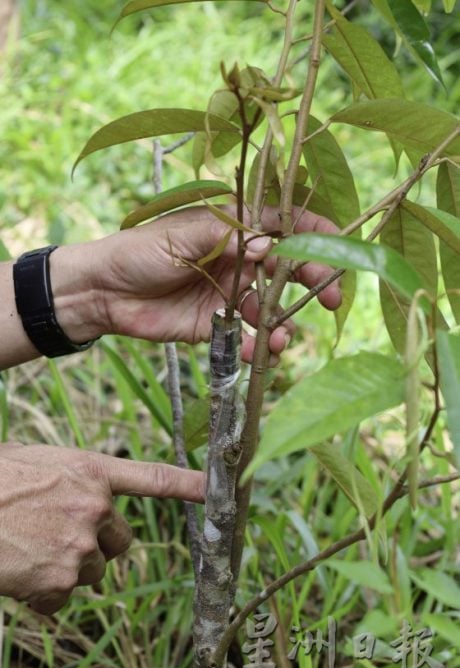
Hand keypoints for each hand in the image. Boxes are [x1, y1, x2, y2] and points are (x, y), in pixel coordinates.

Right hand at [0, 442, 203, 613]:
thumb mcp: (42, 463)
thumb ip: (77, 480)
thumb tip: (88, 497)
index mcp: (92, 472)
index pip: (154, 478)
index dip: (191, 485)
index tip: (219, 488)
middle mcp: (94, 508)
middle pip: (120, 542)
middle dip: (98, 544)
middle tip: (60, 535)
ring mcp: (78, 547)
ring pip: (92, 572)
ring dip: (69, 568)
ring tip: (31, 548)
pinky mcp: (58, 583)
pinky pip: (62, 598)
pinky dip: (44, 593)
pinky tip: (20, 570)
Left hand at [51, 206, 340, 362]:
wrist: (106, 292)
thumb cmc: (141, 251)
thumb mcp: (183, 236)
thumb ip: (227, 239)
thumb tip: (267, 246)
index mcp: (234, 229)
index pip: (284, 226)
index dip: (315, 234)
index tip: (341, 247)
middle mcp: (241, 260)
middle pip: (288, 269)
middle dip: (314, 282)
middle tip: (330, 298)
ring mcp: (232, 293)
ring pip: (272, 307)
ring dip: (284, 322)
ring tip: (282, 336)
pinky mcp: (219, 324)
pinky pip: (249, 336)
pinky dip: (259, 346)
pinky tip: (263, 353)